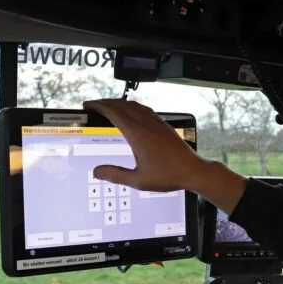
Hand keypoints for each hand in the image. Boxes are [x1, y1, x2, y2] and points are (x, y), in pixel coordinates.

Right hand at [83, 98, 246, 212]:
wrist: (193, 170)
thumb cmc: (169, 175)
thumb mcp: (139, 180)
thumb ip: (116, 175)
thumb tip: (97, 172)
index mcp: (138, 134)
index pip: (114, 112)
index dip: (99, 106)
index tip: (88, 106)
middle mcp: (147, 125)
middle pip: (122, 105)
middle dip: (105, 102)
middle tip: (93, 105)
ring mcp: (156, 123)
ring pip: (134, 105)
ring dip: (119, 103)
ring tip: (108, 107)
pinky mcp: (164, 125)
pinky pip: (145, 109)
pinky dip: (132, 107)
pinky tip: (131, 112)